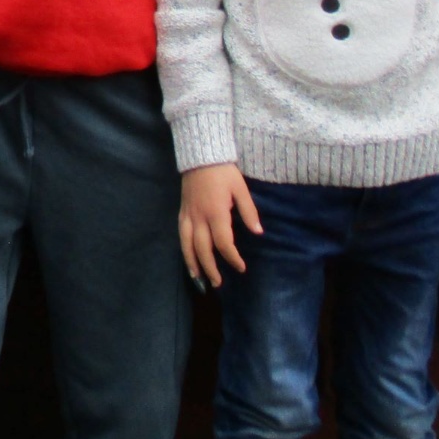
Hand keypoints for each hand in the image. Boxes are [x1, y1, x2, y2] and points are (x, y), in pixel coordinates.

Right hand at [179, 162, 259, 287]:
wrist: (201, 155)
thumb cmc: (223, 172)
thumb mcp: (240, 189)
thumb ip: (249, 212)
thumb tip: (258, 232)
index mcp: (216, 212)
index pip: (223, 242)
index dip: (232, 257)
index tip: (241, 267)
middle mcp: (199, 217)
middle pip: (203, 248)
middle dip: (210, 267)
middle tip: (218, 283)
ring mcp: (188, 214)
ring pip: (187, 244)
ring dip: (192, 263)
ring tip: (198, 278)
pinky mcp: (182, 211)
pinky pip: (181, 234)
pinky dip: (183, 249)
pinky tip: (188, 257)